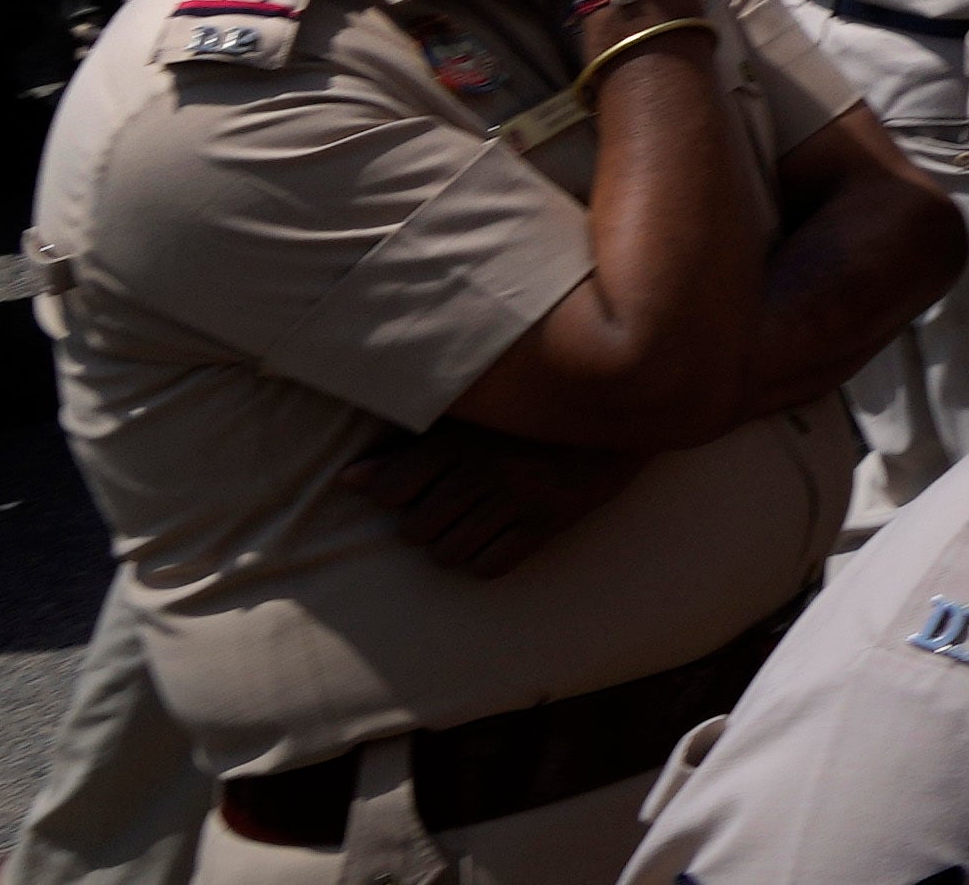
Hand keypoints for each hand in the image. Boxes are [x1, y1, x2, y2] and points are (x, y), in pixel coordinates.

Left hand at [348, 420, 638, 574]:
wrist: (620, 401)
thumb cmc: (530, 409)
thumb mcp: (471, 415)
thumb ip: (408, 446)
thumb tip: (348, 481)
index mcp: (461, 436)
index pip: (392, 490)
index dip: (396, 495)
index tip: (415, 486)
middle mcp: (484, 469)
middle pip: (415, 529)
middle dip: (424, 523)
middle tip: (449, 504)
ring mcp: (518, 498)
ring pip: (448, 554)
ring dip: (451, 544)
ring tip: (470, 522)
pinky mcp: (550, 520)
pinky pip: (490, 566)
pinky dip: (482, 560)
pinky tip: (495, 537)